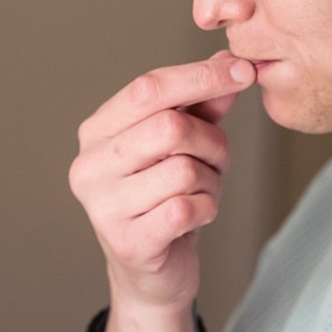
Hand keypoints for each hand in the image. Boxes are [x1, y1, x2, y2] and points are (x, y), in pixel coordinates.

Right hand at [69, 51, 255, 331]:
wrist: (150, 271)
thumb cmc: (163, 196)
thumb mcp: (183, 143)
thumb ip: (202, 102)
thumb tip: (228, 60)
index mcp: (97, 131)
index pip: (147, 88)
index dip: (198, 76)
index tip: (241, 72)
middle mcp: (90, 165)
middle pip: (169, 127)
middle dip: (211, 141)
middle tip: (218, 158)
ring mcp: (102, 206)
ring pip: (184, 170)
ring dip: (211, 180)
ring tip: (202, 191)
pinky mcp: (127, 242)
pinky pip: (186, 208)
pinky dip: (206, 208)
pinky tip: (195, 215)